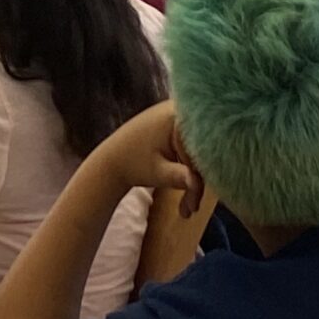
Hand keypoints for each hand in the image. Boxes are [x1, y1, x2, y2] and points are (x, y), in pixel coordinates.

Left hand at [98, 102, 203, 216]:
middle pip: (202, 149)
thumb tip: (197, 182)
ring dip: (194, 179)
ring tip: (186, 208)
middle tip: (191, 210)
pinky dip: (189, 168)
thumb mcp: (160, 173)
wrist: (112, 161)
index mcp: (177, 116)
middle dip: (199, 181)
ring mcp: (177, 114)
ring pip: (198, 152)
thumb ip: (181, 177)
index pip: (202, 147)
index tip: (198, 201)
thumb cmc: (133, 165)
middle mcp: (180, 109)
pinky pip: (192, 147)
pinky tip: (186, 194)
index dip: (206, 174)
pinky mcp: (175, 124)